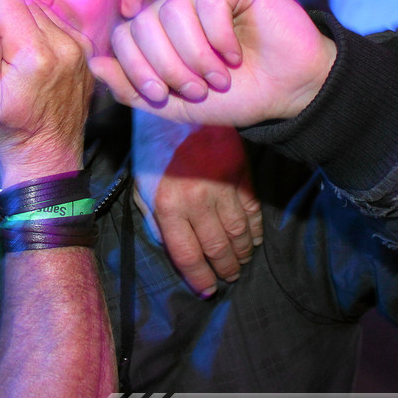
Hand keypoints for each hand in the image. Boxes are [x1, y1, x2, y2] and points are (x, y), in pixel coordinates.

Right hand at [0, 0, 93, 187]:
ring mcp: (79, 47)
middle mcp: (64, 44)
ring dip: (19, 24)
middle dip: (0, 19)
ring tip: (11, 59)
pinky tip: (30, 59)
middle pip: (22, 1)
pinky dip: (37, 32)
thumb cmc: (9, 130)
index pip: (3, 1)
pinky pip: (54, 22)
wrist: (46, 155)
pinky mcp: (85, 50)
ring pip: (38, 9)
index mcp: (37, 54)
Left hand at [91, 0, 336, 125]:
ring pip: (173, 11)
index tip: (161, 95)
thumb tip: (92, 63)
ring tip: (218, 77)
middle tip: (197, 88)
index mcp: (157, 25)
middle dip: (166, 66)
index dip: (136, 69)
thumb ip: (130, 86)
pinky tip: (235, 53)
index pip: (122, 35)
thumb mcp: (171, 101)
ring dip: (195, 55)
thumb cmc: (231, 95)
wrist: (286, 93)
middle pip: (143, 23)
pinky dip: (219, 35)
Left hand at [135, 122, 261, 296]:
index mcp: (168, 204)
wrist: (177, 107)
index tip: (207, 290)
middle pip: (217, 248)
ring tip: (240, 264)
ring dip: (242, 254)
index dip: (199, 278)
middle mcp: (197, 200)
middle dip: (224, 269)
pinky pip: (252, 211)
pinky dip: (255, 230)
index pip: (187, 254)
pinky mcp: (240, 172)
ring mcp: (222, 186)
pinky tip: (253, 240)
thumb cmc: (153, 148)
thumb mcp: (143, 184)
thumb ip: (155, 218)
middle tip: (228, 278)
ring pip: (238, 233)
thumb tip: (171, 247)